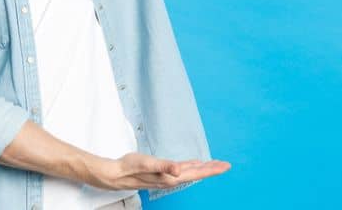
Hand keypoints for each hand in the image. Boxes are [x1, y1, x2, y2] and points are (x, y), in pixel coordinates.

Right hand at [84, 152, 231, 190]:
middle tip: (226, 165)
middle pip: (197, 174)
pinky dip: (190, 167)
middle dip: (211, 169)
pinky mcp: (161, 173)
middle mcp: (172, 178)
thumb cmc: (131, 167)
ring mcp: (167, 176)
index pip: (197, 173)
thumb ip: (164, 166)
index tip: (225, 166)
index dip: (211, 169)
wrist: (116, 174)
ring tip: (214, 165)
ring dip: (202, 169)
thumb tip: (179, 170)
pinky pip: (181, 170)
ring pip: (190, 173)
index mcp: (171, 177)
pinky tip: (193, 164)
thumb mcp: (148, 164)